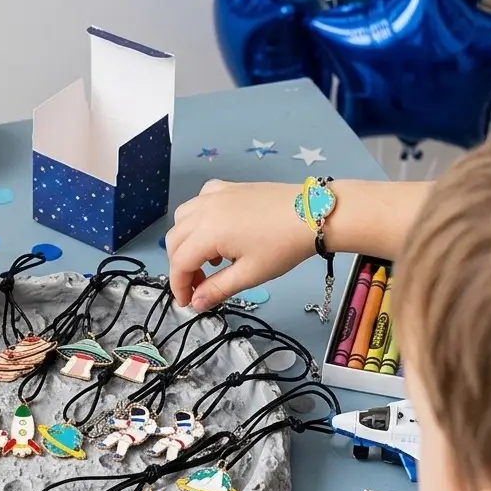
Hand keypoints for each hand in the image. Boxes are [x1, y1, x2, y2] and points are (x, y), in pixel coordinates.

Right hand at [166, 180, 313, 311]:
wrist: (315, 214)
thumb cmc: (283, 246)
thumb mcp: (250, 274)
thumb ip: (217, 289)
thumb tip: (196, 304)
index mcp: (208, 232)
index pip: (179, 263)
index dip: (180, 286)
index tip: (188, 302)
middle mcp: (204, 210)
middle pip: (175, 241)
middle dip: (181, 266)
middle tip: (200, 284)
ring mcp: (214, 195)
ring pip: (182, 218)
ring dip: (186, 241)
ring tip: (210, 257)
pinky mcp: (227, 187)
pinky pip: (199, 200)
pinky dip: (198, 217)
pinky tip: (216, 227)